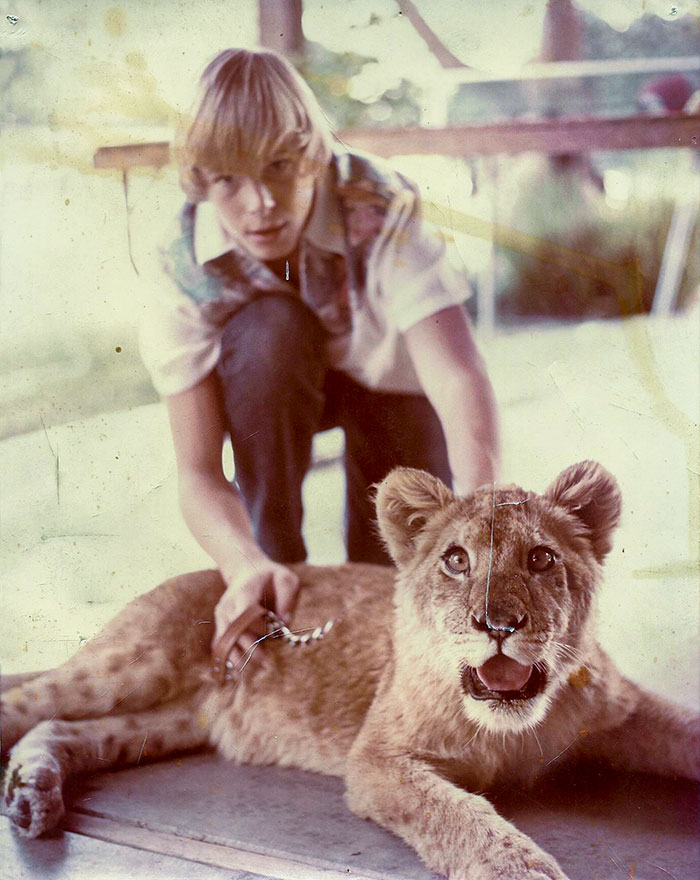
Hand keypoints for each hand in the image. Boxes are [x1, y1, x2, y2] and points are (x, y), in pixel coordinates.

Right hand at [212, 558, 299, 677]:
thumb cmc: (271, 577)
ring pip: (224, 642)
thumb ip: (287, 596)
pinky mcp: (221, 625)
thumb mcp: (286, 578)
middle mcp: (228, 606)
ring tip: (252, 672)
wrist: (247, 570)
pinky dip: (227, 659)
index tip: (273, 632)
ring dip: (237, 659)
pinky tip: (238, 672)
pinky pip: (220, 645)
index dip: (258, 626)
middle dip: (249, 649)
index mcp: (244, 592)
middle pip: (234, 632)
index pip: (246, 613)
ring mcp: (222, 616)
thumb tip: (284, 621)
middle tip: (266, 664)